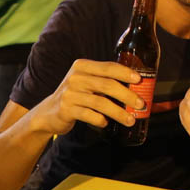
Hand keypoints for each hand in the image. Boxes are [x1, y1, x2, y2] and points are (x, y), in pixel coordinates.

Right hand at [32, 59, 146, 134]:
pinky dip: (100, 120)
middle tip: (140, 104)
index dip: (125, 72)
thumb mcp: (86, 81)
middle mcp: (75, 77)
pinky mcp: (66, 110)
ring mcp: (70, 94)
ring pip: (100, 102)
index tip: (139, 79)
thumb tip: (136, 86)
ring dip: (118, 112)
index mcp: (82, 66)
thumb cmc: (76, 95)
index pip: (108, 67)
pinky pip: (89, 115)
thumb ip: (104, 80)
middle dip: (127, 95)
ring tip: (130, 119)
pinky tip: (106, 123)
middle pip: (107, 85)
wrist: (49, 112)